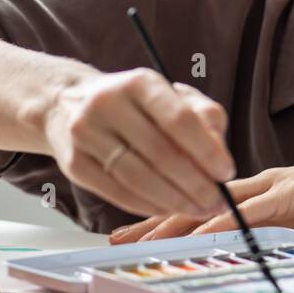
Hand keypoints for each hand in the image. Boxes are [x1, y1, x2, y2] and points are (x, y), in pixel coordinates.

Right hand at [43, 67, 234, 218]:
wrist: (66, 104)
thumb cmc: (133, 103)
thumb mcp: (170, 96)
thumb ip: (203, 117)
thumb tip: (220, 155)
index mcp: (140, 82)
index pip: (179, 120)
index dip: (206, 150)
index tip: (227, 172)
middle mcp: (108, 104)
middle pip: (160, 153)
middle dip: (195, 184)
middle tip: (217, 202)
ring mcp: (86, 134)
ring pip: (138, 178)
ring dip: (174, 201)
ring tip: (198, 210)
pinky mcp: (74, 164)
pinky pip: (117, 193)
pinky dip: (148, 206)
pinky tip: (168, 209)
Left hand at [108, 149, 293, 243]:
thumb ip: (274, 221)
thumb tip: (252, 240)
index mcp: (256, 188)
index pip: (201, 202)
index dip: (167, 214)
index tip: (138, 229)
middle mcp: (253, 185)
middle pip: (192, 202)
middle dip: (152, 221)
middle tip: (119, 236)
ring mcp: (266, 189)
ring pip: (208, 206)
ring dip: (173, 222)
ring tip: (141, 238)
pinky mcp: (283, 198)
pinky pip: (243, 214)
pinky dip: (218, 223)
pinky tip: (196, 232)